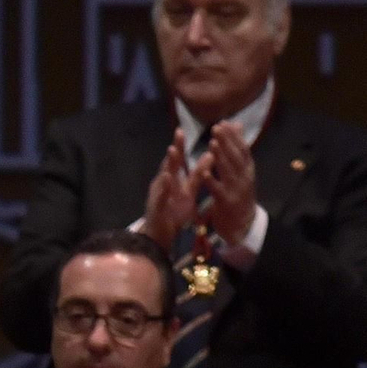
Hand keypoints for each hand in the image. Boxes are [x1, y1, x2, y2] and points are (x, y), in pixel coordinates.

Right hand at [143, 128, 195, 248]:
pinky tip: (167, 178)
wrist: (160, 237)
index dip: (180, 145)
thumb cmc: (173, 214)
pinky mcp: (156, 208)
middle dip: (174, 149)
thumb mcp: (189, 192)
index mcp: (172, 180)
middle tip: (179, 133)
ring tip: (173, 150)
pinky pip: (160, 197)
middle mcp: (163, 185)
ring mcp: (158, 196)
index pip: (177, 160)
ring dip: (168, 164)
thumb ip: (198, 175)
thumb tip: (211, 155)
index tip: (183, 130)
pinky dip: (164, 187)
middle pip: (170, 164)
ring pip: (164, 178)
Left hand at [198, 122, 257, 246]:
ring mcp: (236, 190)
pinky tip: (204, 172)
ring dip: (220, 156)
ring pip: (228, 170)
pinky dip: (211, 180)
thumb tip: (238, 127)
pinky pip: (218, 190)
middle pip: (236, 156)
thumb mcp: (241, 174)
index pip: (242, 148)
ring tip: (212, 143)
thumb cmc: (239, 197)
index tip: (224, 123)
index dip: (234, 136)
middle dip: (227, 141)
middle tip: (216, 128)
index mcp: (248, 169)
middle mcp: (244, 177)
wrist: (243, 226)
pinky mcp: (226, 203)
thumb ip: (237, 152)